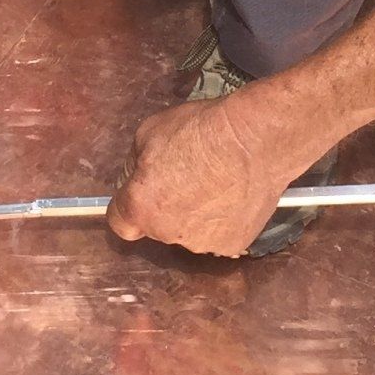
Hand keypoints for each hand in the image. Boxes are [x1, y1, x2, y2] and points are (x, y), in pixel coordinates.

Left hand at [107, 98, 290, 257]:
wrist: (255, 140)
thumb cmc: (201, 130)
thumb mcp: (150, 131)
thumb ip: (136, 163)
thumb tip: (137, 176)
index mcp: (141, 207)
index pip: (119, 223)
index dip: (129, 205)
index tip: (141, 191)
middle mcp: (168, 233)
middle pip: (158, 225)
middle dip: (165, 204)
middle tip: (187, 175)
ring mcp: (202, 243)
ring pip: (190, 231)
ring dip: (195, 213)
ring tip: (216, 182)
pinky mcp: (233, 243)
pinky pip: (219, 232)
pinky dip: (223, 218)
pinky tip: (234, 193)